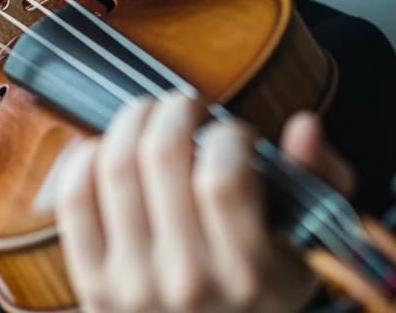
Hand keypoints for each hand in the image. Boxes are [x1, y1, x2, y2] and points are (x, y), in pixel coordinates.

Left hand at [54, 92, 353, 312]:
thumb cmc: (258, 289)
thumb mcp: (305, 247)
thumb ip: (319, 182)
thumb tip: (303, 126)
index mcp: (249, 277)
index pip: (223, 179)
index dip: (228, 135)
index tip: (235, 133)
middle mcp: (187, 283)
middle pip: (162, 156)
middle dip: (175, 109)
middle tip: (187, 106)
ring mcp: (131, 284)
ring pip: (115, 165)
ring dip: (132, 120)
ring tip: (152, 116)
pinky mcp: (90, 282)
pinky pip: (75, 197)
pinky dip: (86, 155)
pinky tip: (110, 147)